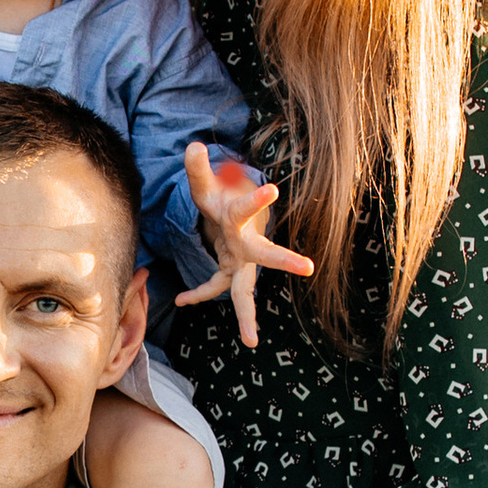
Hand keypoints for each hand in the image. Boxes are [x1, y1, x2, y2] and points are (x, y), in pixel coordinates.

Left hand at [173, 140, 314, 345]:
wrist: (232, 211)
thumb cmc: (221, 196)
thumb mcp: (205, 184)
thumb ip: (198, 168)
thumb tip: (193, 146)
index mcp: (241, 218)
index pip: (247, 207)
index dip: (257, 198)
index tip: (272, 188)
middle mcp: (247, 242)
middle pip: (265, 254)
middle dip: (284, 260)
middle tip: (307, 266)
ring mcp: (241, 261)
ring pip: (245, 290)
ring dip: (247, 315)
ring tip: (250, 341)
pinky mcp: (231, 270)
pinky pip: (215, 286)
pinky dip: (199, 293)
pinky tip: (180, 299)